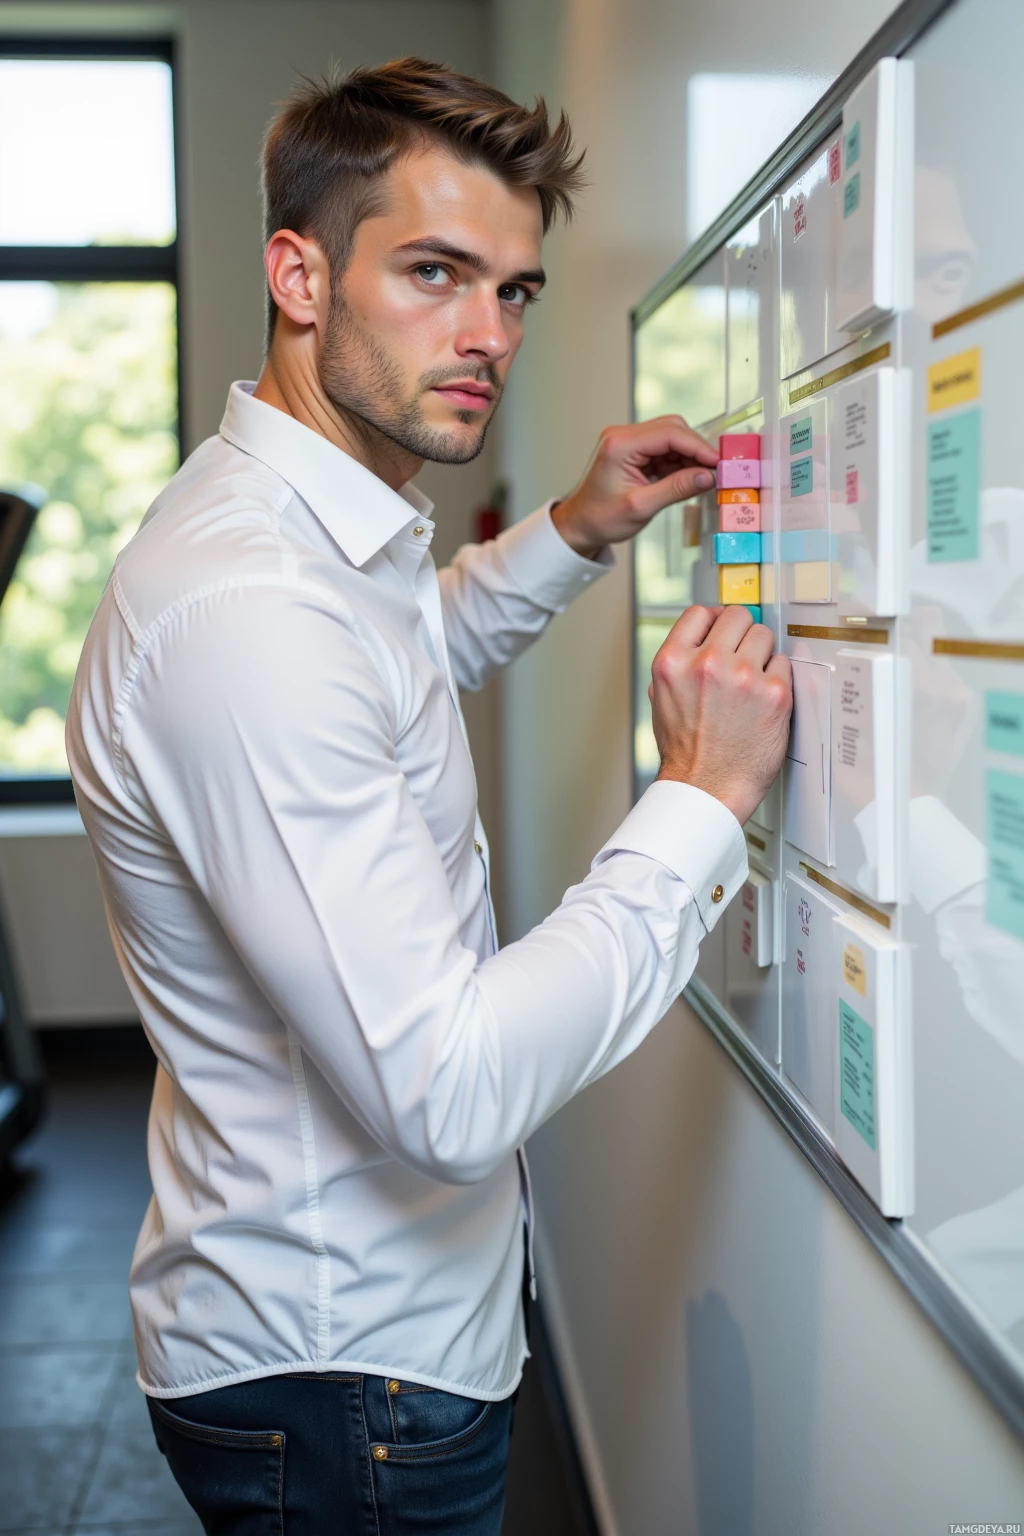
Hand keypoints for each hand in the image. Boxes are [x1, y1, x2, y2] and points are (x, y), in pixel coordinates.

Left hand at [551, 416, 718, 557]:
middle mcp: (623, 435)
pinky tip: (685, 479)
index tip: (717, 463)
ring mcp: (628, 441)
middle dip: (695, 450)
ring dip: (688, 457)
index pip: (669, 434)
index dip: (698, 447)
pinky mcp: (634, 450)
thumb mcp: (642, 507)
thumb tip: (707, 476)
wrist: (580, 524)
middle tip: (714, 471)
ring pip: (671, 438)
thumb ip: (676, 489)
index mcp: (620, 445)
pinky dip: (678, 462)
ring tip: (699, 479)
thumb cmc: (601, 518)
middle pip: (672, 429)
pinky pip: (664, 449)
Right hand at [650, 606, 791, 825]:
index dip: (714, 621)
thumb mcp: (662, 699)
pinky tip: (763, 697)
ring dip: (761, 654)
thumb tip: (698, 637)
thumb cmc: (686, 751)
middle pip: (737, 617)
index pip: (700, 613)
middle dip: (740, 635)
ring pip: (763, 635)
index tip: (722, 630)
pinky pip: (784, 663)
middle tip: (741, 656)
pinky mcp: (773, 692)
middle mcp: (707, 663)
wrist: (707, 788)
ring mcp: (742, 676)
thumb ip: (678, 663)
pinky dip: (777, 677)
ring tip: (750, 681)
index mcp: (673, 662)